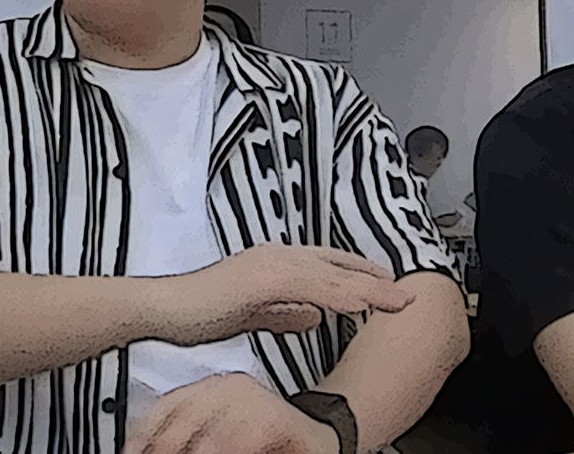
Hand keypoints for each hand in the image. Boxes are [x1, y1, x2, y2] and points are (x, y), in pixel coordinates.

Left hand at [125, 372, 340, 453]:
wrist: (320, 437)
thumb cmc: (266, 437)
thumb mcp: (220, 430)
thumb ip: (189, 432)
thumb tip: (143, 443)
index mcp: (213, 386)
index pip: (168, 407)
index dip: (144, 435)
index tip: (130, 453)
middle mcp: (231, 387)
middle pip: (183, 422)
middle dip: (166, 448)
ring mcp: (255, 401)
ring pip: (210, 439)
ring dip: (197, 452)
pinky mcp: (276, 421)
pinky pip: (240, 443)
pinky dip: (228, 451)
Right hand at [159, 244, 414, 345]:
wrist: (167, 308)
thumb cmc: (201, 312)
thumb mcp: (252, 313)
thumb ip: (283, 312)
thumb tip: (314, 316)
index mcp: (276, 262)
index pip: (329, 266)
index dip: (360, 275)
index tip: (387, 287)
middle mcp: (278, 256)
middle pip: (338, 266)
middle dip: (375, 281)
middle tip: (406, 294)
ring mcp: (270, 264)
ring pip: (331, 275)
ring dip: (367, 289)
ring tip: (396, 301)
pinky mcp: (261, 278)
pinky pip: (309, 287)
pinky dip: (337, 294)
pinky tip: (358, 304)